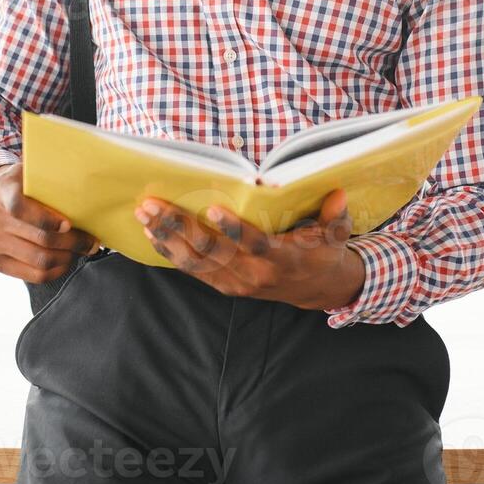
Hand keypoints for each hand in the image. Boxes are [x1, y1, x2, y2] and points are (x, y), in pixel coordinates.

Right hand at [0, 163, 98, 282]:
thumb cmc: (27, 185)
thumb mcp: (36, 172)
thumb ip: (54, 179)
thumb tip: (89, 196)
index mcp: (3, 188)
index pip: (20, 206)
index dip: (47, 219)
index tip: (68, 224)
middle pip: (39, 238)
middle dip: (73, 242)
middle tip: (91, 241)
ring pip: (40, 260)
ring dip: (68, 257)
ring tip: (80, 250)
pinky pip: (34, 276)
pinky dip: (57, 270)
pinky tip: (66, 260)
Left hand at [135, 188, 365, 310]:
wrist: (317, 289)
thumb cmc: (324, 252)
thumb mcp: (337, 234)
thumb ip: (337, 216)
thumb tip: (338, 195)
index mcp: (282, 259)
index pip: (255, 244)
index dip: (234, 229)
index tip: (213, 209)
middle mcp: (255, 275)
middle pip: (213, 252)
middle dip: (179, 227)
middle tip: (153, 205)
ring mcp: (237, 284)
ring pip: (196, 263)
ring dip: (167, 238)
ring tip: (145, 215)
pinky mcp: (225, 287)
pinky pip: (193, 271)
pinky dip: (171, 253)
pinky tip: (152, 234)